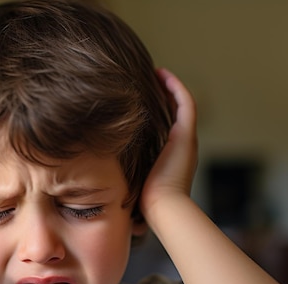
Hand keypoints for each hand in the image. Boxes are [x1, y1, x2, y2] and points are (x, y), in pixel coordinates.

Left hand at [139, 69, 197, 218]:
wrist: (162, 207)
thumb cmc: (145, 201)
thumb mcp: (133, 180)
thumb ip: (124, 172)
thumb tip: (101, 176)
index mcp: (171, 155)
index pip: (166, 126)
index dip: (157, 110)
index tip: (140, 97)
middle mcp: (182, 145)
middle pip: (175, 111)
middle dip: (163, 95)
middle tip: (147, 79)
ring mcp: (186, 138)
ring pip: (182, 103)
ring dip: (169, 86)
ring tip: (154, 72)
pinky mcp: (186, 134)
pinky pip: (185, 102)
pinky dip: (175, 86)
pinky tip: (161, 74)